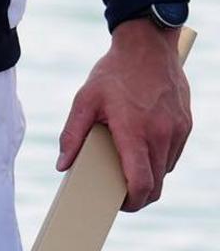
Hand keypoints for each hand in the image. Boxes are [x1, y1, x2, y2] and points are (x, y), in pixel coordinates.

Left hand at [57, 16, 191, 210]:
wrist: (148, 46)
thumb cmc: (113, 73)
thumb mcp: (84, 100)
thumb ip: (72, 135)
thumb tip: (63, 165)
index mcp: (135, 131)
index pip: (141, 182)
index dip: (132, 202)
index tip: (119, 205)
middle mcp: (161, 134)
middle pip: (157, 184)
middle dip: (139, 195)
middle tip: (118, 194)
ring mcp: (178, 130)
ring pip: (166, 170)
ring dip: (149, 175)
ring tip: (126, 167)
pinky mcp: (186, 124)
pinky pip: (173, 153)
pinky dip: (159, 159)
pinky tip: (141, 148)